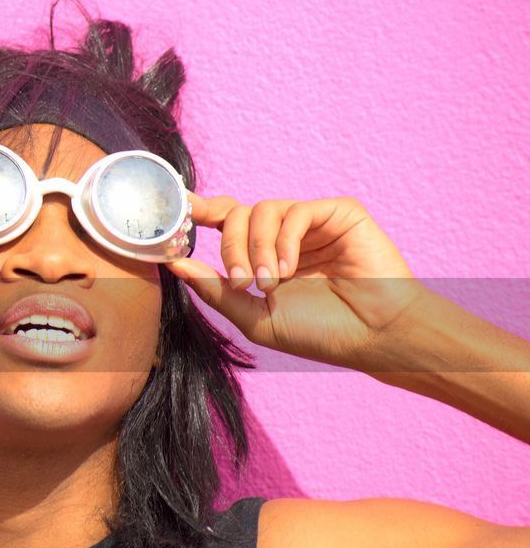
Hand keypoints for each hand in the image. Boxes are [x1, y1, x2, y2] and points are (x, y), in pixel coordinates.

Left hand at [163, 193, 430, 370]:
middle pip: (237, 215)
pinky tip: (290, 269)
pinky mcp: (339, 213)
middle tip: (241, 282)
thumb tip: (174, 263)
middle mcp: (285, 236)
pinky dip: (285, 240)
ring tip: (269, 283)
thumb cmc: (320, 333)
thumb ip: (214, 289)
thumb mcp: (254, 317)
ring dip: (256, 248)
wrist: (374, 337)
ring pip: (262, 210)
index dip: (201, 212)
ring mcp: (312, 223)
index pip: (226, 222)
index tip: (179, 211)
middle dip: (230, 247)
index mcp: (264, 256)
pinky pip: (296, 211)